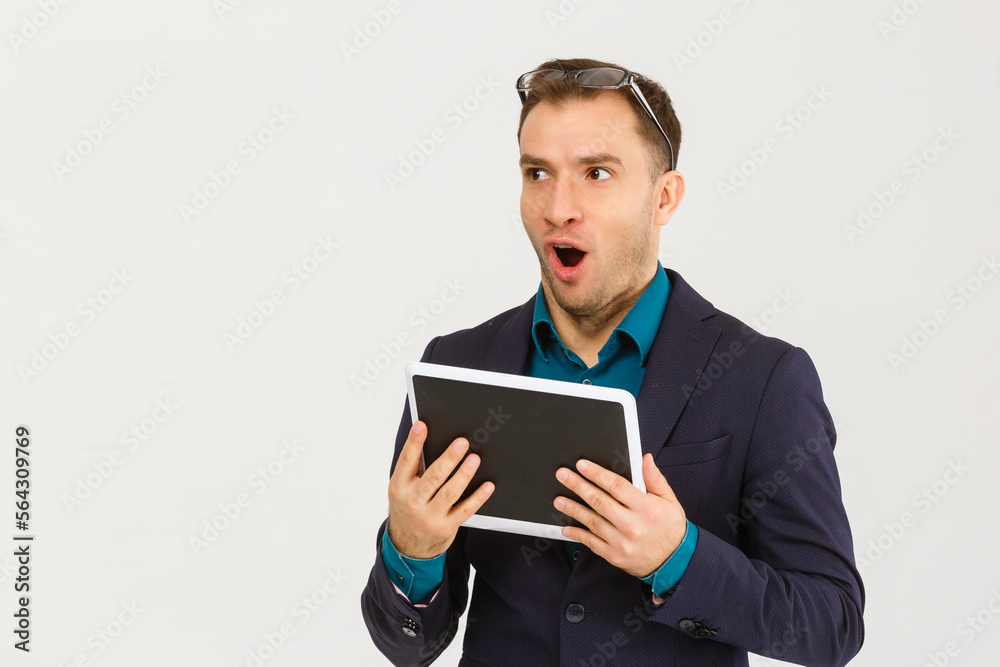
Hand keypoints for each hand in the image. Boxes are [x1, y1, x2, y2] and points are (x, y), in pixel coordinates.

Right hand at [387, 420, 494, 558]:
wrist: (408, 546)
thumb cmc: (408, 508)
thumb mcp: (402, 489)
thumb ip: (413, 468)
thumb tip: (428, 438)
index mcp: (399, 487)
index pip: (406, 461)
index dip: (414, 442)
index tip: (422, 426)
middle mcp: (413, 502)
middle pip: (433, 476)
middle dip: (449, 458)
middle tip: (462, 442)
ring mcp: (430, 516)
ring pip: (449, 492)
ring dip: (464, 475)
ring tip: (474, 459)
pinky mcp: (446, 527)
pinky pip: (465, 510)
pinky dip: (478, 498)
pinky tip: (487, 486)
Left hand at [553, 453, 686, 577]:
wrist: (675, 562)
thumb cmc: (671, 529)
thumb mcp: (669, 501)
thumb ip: (654, 479)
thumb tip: (645, 459)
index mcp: (647, 508)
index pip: (616, 485)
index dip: (597, 473)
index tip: (582, 465)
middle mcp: (633, 525)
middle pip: (599, 501)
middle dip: (578, 485)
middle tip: (563, 475)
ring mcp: (622, 542)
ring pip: (592, 521)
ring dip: (573, 509)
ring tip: (558, 500)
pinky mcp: (615, 556)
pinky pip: (592, 543)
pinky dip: (577, 534)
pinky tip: (566, 527)